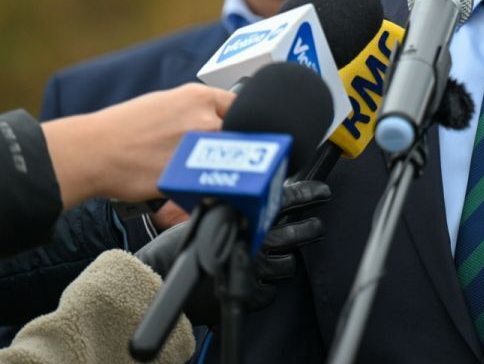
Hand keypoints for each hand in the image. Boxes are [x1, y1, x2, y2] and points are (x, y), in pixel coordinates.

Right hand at [42, 83, 234, 207]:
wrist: (92, 151)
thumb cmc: (122, 128)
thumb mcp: (164, 102)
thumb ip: (196, 109)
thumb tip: (216, 118)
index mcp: (199, 97)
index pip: (240, 106)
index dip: (241, 121)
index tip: (240, 131)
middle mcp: (205, 119)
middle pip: (240, 134)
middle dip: (233, 145)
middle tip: (220, 155)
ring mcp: (199, 147)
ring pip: (228, 160)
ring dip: (221, 167)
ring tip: (203, 172)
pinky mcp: (189, 175)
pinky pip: (211, 182)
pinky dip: (207, 187)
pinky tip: (192, 186)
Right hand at [135, 180, 331, 325]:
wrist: (157, 277)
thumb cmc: (178, 246)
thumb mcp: (209, 216)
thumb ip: (237, 209)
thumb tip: (259, 195)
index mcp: (246, 218)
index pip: (286, 199)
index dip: (308, 193)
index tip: (323, 192)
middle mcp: (255, 242)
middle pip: (296, 233)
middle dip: (310, 229)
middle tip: (316, 226)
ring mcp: (254, 269)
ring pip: (287, 264)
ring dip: (287, 260)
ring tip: (284, 257)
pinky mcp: (248, 294)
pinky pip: (270, 293)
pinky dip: (268, 288)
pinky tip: (261, 283)